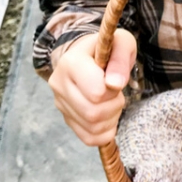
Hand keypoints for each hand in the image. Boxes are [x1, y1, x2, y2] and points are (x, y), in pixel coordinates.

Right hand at [48, 28, 136, 145]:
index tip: (114, 77)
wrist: (89, 56)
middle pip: (93, 112)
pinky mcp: (66, 118)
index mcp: (70, 62)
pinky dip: (105, 131)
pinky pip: (89, 138)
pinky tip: (107, 115)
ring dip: (112, 118)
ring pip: (92, 127)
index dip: (114, 88)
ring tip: (111, 100)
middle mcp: (59, 84)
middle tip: (116, 92)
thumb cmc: (108, 49)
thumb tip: (115, 84)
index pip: (96, 91)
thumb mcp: (122, 43)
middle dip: (114, 105)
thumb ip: (120, 59)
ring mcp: (60, 103)